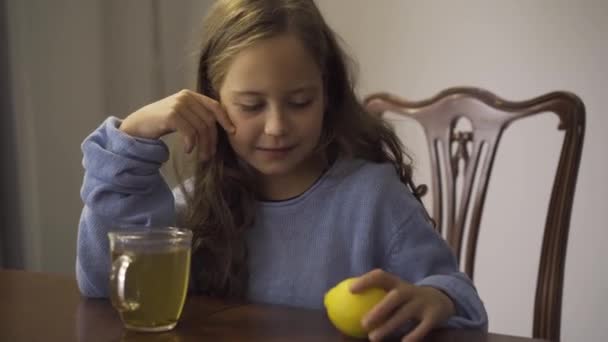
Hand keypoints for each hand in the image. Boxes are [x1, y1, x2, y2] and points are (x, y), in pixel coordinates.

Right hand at [119, 89, 234, 160]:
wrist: (137, 125)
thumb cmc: (161, 123)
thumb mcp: (182, 116)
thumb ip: (197, 117)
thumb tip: (220, 130)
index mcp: (191, 96)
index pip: (215, 106)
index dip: (225, 119)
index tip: (233, 132)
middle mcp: (186, 97)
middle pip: (209, 121)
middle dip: (212, 140)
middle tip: (209, 155)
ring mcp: (178, 104)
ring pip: (200, 128)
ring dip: (203, 146)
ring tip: (200, 157)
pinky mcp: (171, 114)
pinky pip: (189, 132)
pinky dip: (191, 143)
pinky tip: (188, 150)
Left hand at [350, 269, 455, 341]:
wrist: (440, 300)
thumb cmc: (404, 298)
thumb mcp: (390, 292)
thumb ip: (365, 295)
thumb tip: (327, 300)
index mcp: (396, 282)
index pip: (380, 276)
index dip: (366, 281)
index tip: (351, 290)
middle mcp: (410, 290)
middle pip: (395, 297)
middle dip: (380, 309)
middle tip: (363, 323)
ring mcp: (422, 303)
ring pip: (405, 314)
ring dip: (389, 326)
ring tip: (373, 338)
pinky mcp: (434, 316)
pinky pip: (423, 327)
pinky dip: (413, 335)